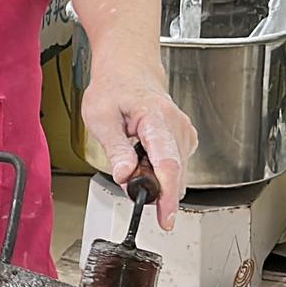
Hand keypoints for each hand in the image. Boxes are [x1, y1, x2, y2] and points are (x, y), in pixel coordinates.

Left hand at [81, 64, 197, 230]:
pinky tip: (143, 154)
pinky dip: (160, 170)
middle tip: (127, 177)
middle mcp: (177, 125)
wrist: (128, 69)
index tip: (165, 217)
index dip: (167, 194)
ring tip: (131, 154)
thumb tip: (124, 176)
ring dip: (155, 178)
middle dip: (154, 188)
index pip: (167, 162)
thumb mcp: (100, 116)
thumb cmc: (113, 88)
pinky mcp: (185, 139)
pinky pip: (177, 165)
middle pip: (174, 173)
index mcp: (156, 117)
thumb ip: (115, 148)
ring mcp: (184, 132)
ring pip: (177, 173)